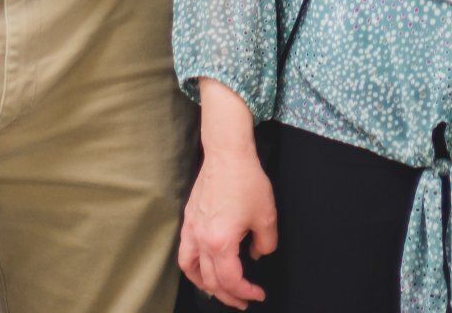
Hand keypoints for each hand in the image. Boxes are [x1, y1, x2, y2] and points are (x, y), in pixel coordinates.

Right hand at [178, 145, 276, 309]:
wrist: (227, 154)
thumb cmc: (246, 181)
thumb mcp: (267, 216)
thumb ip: (265, 243)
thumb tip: (257, 253)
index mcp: (220, 243)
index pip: (231, 280)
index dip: (246, 291)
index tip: (258, 293)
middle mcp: (201, 240)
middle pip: (211, 281)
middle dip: (228, 295)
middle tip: (243, 301)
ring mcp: (192, 229)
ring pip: (190, 270)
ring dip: (205, 285)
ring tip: (218, 291)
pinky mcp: (189, 219)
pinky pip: (185, 252)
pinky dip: (192, 266)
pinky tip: (202, 266)